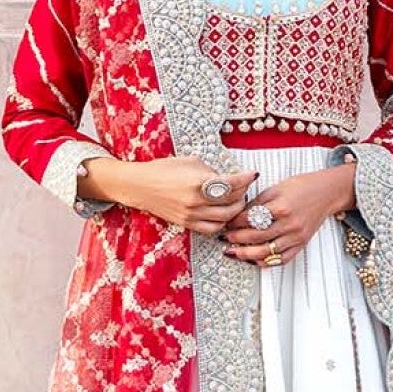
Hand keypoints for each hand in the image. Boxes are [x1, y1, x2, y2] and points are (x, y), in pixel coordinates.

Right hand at [78, 155, 257, 232]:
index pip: (232, 183)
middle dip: (242, 194)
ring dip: (235, 210)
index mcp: (198, 182)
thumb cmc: (164, 169)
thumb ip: (212, 171)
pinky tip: (223, 214)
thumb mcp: (191, 162)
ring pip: (225, 218)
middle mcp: (196, 201)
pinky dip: (222, 222)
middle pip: (232, 202)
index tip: (253, 174)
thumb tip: (230, 178)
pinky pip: (212, 229)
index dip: (246, 178)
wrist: (139, 185)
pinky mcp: (187, 224)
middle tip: (244, 187)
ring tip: (235, 200)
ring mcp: (191, 215)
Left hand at [221, 161, 355, 265]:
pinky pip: (281, 259)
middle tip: (224, 239)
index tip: (226, 223)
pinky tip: (253, 260)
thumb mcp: (275, 188)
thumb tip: (236, 216)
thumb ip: (257, 203)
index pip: (251, 219)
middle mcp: (289, 225)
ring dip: (246, 255)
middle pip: (256, 237)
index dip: (235, 223)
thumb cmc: (301, 187)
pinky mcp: (301, 244)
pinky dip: (266, 262)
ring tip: (233, 253)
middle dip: (236, 239)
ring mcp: (296, 237)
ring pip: (267, 253)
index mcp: (281, 207)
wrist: (327, 192)